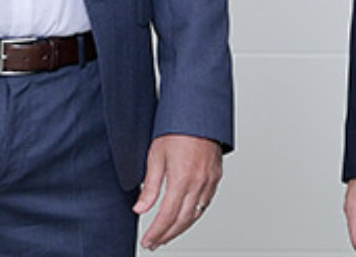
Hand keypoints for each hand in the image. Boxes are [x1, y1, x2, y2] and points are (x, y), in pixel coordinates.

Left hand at [134, 133, 221, 249]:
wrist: (199, 112)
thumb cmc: (177, 129)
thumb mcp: (156, 156)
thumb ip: (150, 187)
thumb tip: (140, 209)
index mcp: (182, 179)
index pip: (167, 216)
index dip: (156, 232)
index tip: (148, 241)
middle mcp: (199, 183)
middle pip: (182, 220)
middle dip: (167, 235)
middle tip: (155, 243)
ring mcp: (210, 181)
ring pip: (196, 215)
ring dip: (180, 228)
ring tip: (168, 235)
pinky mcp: (216, 176)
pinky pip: (206, 203)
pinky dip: (194, 215)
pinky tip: (186, 217)